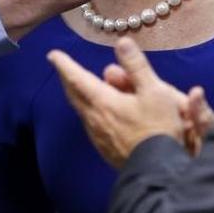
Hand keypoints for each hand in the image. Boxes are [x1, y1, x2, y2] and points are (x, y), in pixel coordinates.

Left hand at [48, 38, 213, 167]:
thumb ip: (136, 66)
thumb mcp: (155, 91)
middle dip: (70, 80)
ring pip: (85, 111)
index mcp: (102, 102)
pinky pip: (94, 125)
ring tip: (89, 87)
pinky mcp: (106, 150)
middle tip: (65, 70)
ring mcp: (98, 137)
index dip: (65, 65)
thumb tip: (122, 42)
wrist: (160, 170)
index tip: (53, 55)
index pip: (77, 78)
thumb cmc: (159, 128)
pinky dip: (95, 113)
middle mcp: (94, 119)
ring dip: (85, 97)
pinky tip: (103, 113)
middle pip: (75, 95)